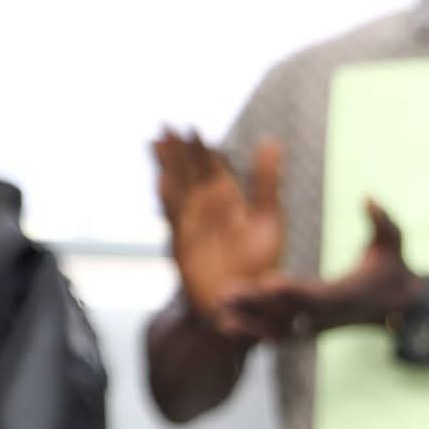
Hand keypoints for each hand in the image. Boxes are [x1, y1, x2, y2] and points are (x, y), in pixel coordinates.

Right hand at [152, 129, 282, 333]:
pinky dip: (169, 199)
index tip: (194, 127)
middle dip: (179, 151)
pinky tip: (162, 181)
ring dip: (167, 167)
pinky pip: (176, 218)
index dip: (203, 149)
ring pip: (178, 189)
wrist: (241, 303)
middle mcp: (208, 210)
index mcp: (230, 200)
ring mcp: (193, 225)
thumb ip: (267, 182)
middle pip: (190, 173)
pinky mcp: (184, 245)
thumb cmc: (258, 264)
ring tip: (155, 142)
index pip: (213, 168)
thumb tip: (272, 141)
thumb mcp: (267, 218)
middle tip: (167, 124)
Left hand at [222, 199, 419, 340]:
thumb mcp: (395, 240)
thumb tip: (369, 197)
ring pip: (280, 330)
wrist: (399, 306)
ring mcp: (319, 325)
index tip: (267, 282)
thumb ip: (383, 220)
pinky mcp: (311, 330)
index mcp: (345, 293)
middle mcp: (328, 314)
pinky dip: (256, 335)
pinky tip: (229, 327)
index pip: (316, 294)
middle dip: (257, 306)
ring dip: (250, 324)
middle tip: (225, 295)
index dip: (292, 290)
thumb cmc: (394, 267)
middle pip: (288, 313)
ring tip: (217, 314)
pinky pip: (281, 335)